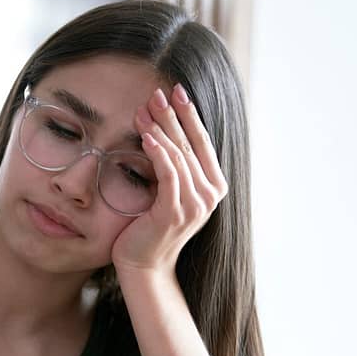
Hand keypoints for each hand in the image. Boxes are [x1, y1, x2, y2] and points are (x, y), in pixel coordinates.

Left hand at [112, 84, 228, 275]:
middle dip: (173, 115)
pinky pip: (168, 173)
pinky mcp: (175, 211)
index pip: (202, 142)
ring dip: (160, 129)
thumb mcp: (168, 193)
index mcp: (213, 187)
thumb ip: (175, 168)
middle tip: (157, 93)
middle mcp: (210, 194)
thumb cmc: (150, 227)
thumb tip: (164, 131)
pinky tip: (146, 136)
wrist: (144, 265)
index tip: (177, 90)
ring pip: (178, 156)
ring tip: (143, 110)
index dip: (190, 115)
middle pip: (191, 144)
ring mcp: (195, 204)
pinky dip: (158, 152)